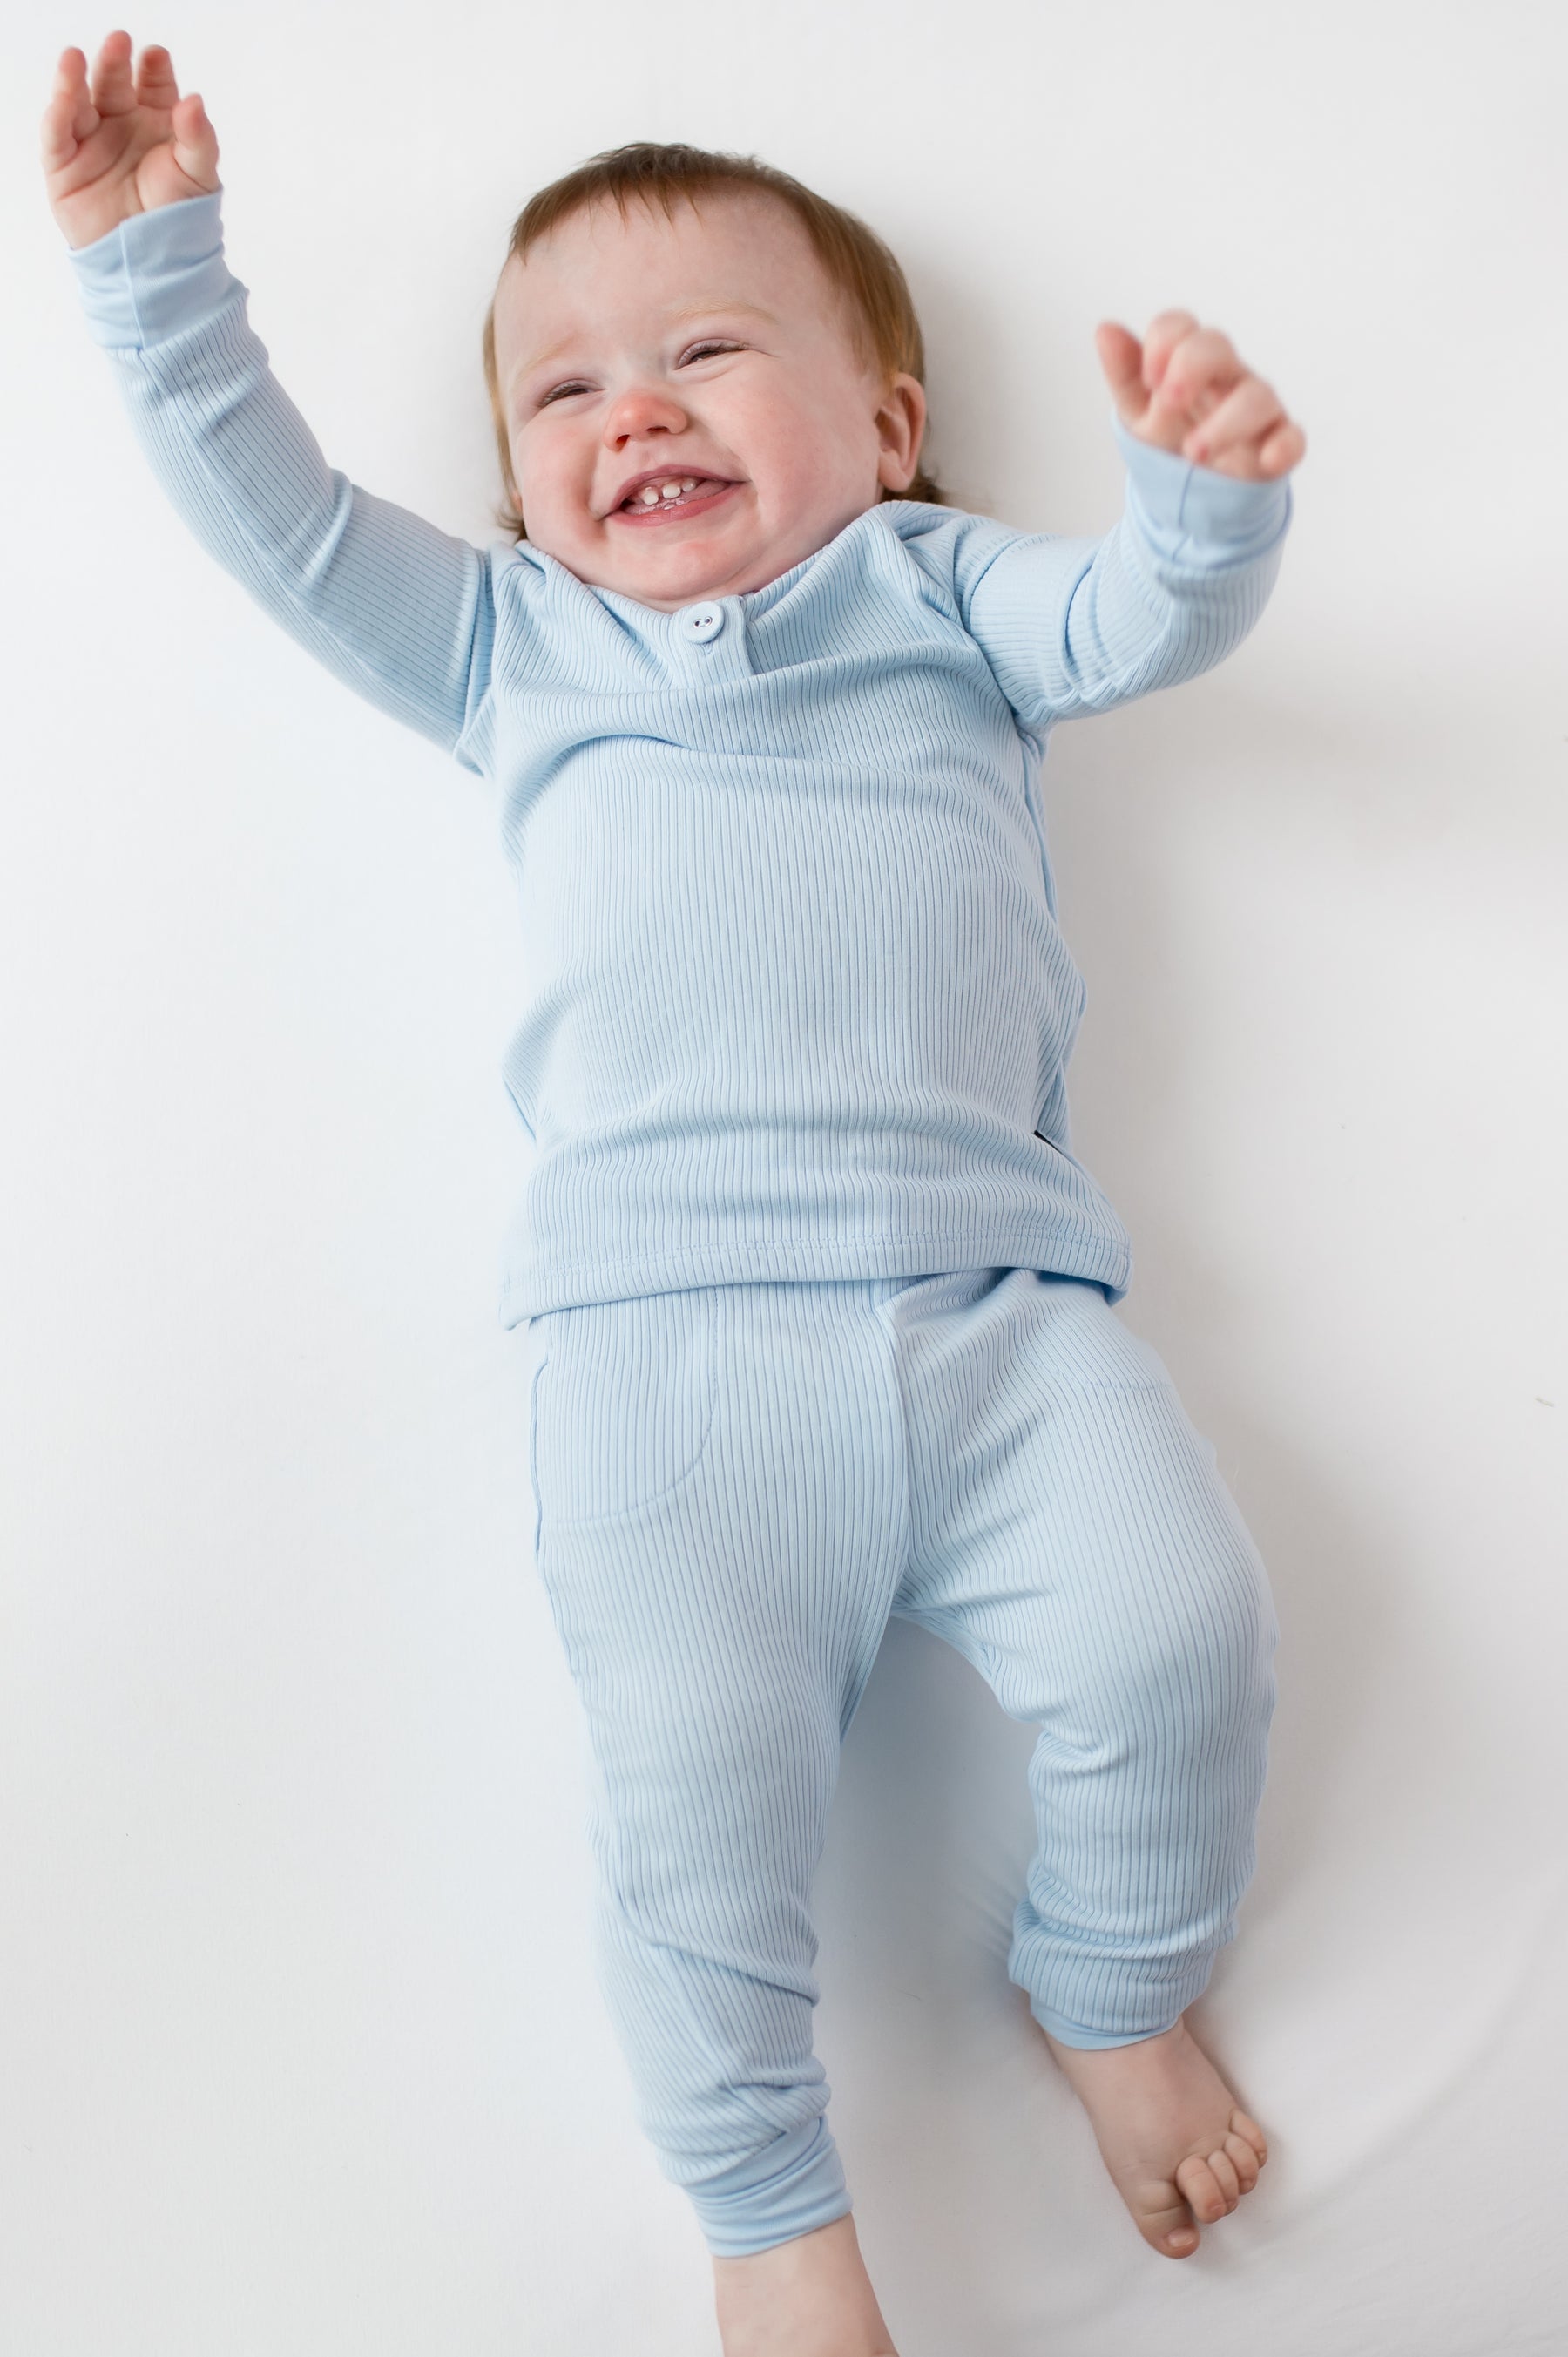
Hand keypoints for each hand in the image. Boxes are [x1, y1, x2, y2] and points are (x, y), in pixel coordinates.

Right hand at [41, 29, 218, 250]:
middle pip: (114, 85)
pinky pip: (57, 133)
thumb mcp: (199, 176)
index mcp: (157, 124)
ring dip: (75, 78)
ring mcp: (92, 143)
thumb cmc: (180, 220)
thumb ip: (198, 138)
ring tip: (76, 58)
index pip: (153, 85)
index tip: (156, 57)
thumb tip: (194, 100)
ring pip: (79, 102)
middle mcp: (122, 127)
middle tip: (119, 42)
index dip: (153, 70)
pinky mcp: (65, 166)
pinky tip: (65, 93)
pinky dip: (59, 111)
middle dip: (115, 63)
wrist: (153, 267)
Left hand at [1094, 311, 1304, 480]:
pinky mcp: (1276, 446)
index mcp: (1189, 363)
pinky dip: (1285, 446)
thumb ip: (1124, 374)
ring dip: (1226, 422)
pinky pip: (1292, 438)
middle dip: (1191, 366)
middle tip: (1169, 401)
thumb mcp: (1137, 412)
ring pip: (1256, 395)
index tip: (1149, 378)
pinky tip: (1268, 459)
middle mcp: (1227, 377)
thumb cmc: (1169, 442)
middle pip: (1218, 346)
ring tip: (1194, 452)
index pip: (1180, 327)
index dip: (1162, 342)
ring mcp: (1256, 410)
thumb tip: (1105, 330)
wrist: (1189, 497)